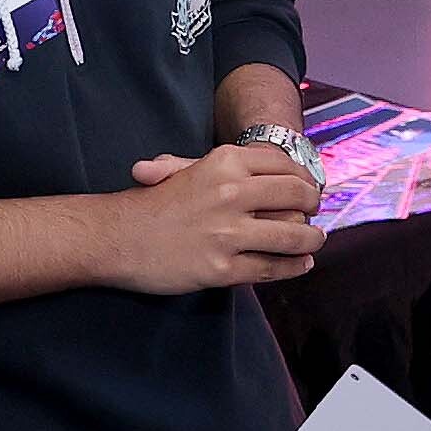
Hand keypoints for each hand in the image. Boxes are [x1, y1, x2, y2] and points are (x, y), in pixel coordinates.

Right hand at [115, 142, 320, 293]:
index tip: (308, 186)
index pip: (284, 164)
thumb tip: (266, 171)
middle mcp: (231, 193)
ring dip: (311, 239)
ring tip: (314, 240)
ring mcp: (228, 232)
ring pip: (293, 235)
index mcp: (224, 162)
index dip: (303, 176)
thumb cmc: (150, 204)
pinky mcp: (222, 268)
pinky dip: (293, 266)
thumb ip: (221, 167)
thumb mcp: (183, 170)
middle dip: (312, 204)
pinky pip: (272, 267)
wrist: (116, 237)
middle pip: (296, 196)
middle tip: (315, 211)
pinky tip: (301, 264)